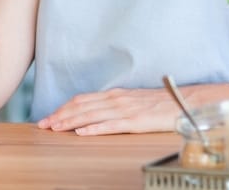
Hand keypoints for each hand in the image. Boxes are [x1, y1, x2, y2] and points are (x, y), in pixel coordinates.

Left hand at [37, 88, 181, 135]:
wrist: (185, 102)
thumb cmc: (160, 104)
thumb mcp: (132, 101)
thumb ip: (115, 105)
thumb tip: (97, 112)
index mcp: (115, 94)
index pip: (82, 100)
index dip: (63, 108)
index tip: (49, 116)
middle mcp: (116, 99)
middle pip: (81, 106)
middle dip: (60, 116)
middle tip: (43, 124)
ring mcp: (125, 110)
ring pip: (91, 115)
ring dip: (70, 122)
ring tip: (55, 128)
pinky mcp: (135, 122)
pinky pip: (111, 125)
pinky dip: (94, 129)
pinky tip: (82, 133)